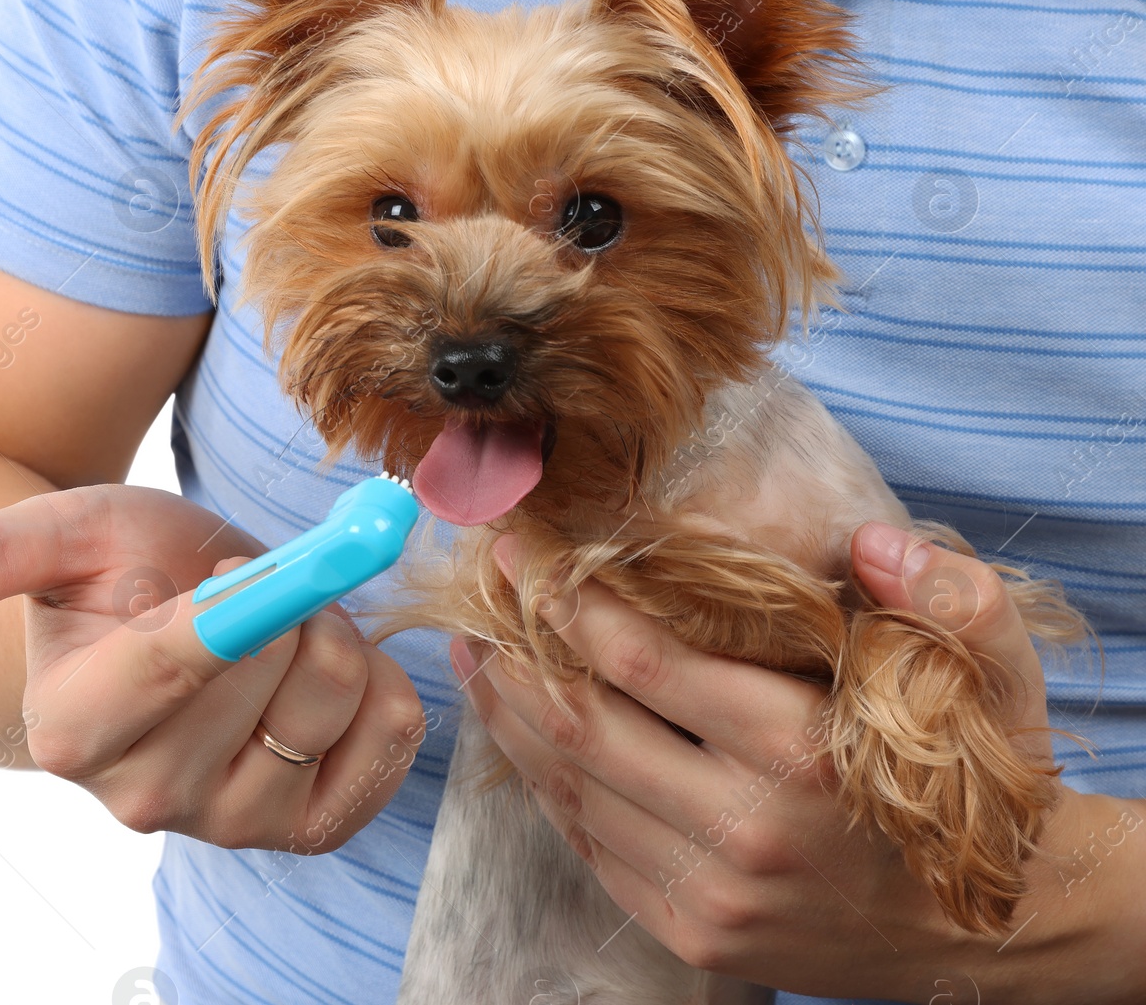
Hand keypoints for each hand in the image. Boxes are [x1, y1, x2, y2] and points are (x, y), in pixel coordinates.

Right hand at [0, 484, 425, 853]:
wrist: (176, 620)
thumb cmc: (118, 572)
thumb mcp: (60, 536)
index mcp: (71, 730)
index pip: (181, 657)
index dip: (229, 595)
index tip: (228, 561)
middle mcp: (145, 800)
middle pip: (275, 672)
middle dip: (280, 602)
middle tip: (236, 596)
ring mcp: (232, 826)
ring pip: (341, 697)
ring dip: (328, 633)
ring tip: (270, 631)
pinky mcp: (310, 828)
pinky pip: (394, 735)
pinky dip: (378, 682)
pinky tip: (315, 673)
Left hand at [452, 523, 1140, 1002]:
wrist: (993, 932)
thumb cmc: (978, 784)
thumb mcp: (996, 679)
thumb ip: (952, 599)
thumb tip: (872, 542)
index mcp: (801, 751)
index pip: (645, 660)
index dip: (569, 598)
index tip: (523, 548)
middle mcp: (744, 828)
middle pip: (583, 727)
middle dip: (515, 647)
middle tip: (478, 588)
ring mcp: (712, 893)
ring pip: (572, 790)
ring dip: (510, 714)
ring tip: (477, 650)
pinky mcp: (694, 932)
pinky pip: (591, 845)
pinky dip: (546, 782)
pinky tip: (522, 731)